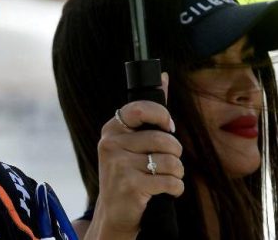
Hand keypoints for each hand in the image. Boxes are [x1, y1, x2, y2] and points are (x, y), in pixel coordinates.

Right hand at [85, 74, 183, 239]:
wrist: (114, 213)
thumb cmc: (128, 173)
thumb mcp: (131, 141)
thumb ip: (148, 110)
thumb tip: (163, 75)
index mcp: (111, 129)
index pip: (139, 109)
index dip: (162, 116)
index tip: (169, 128)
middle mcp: (110, 144)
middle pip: (164, 139)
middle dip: (175, 154)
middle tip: (165, 162)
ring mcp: (118, 166)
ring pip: (171, 161)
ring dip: (177, 173)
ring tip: (164, 178)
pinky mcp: (130, 186)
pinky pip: (171, 181)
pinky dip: (175, 188)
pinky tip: (165, 191)